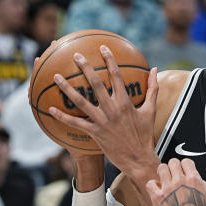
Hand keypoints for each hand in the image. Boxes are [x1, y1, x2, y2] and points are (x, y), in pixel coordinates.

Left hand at [48, 48, 158, 175]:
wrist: (138, 158)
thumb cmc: (145, 134)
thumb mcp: (151, 110)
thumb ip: (153, 89)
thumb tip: (154, 69)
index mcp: (125, 102)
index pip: (117, 76)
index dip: (110, 60)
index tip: (103, 47)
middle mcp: (112, 109)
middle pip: (96, 84)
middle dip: (85, 68)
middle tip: (76, 56)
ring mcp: (102, 121)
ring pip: (81, 101)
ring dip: (67, 88)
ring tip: (56, 77)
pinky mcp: (95, 133)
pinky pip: (76, 123)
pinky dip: (63, 117)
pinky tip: (52, 109)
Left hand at [145, 158, 205, 205]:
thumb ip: (204, 186)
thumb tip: (198, 180)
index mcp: (194, 180)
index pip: (186, 162)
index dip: (185, 166)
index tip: (184, 171)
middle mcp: (180, 181)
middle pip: (173, 162)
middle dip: (174, 168)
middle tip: (173, 176)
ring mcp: (167, 188)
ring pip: (161, 168)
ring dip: (163, 173)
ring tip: (164, 181)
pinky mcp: (157, 197)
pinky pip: (150, 183)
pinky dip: (153, 186)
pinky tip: (158, 191)